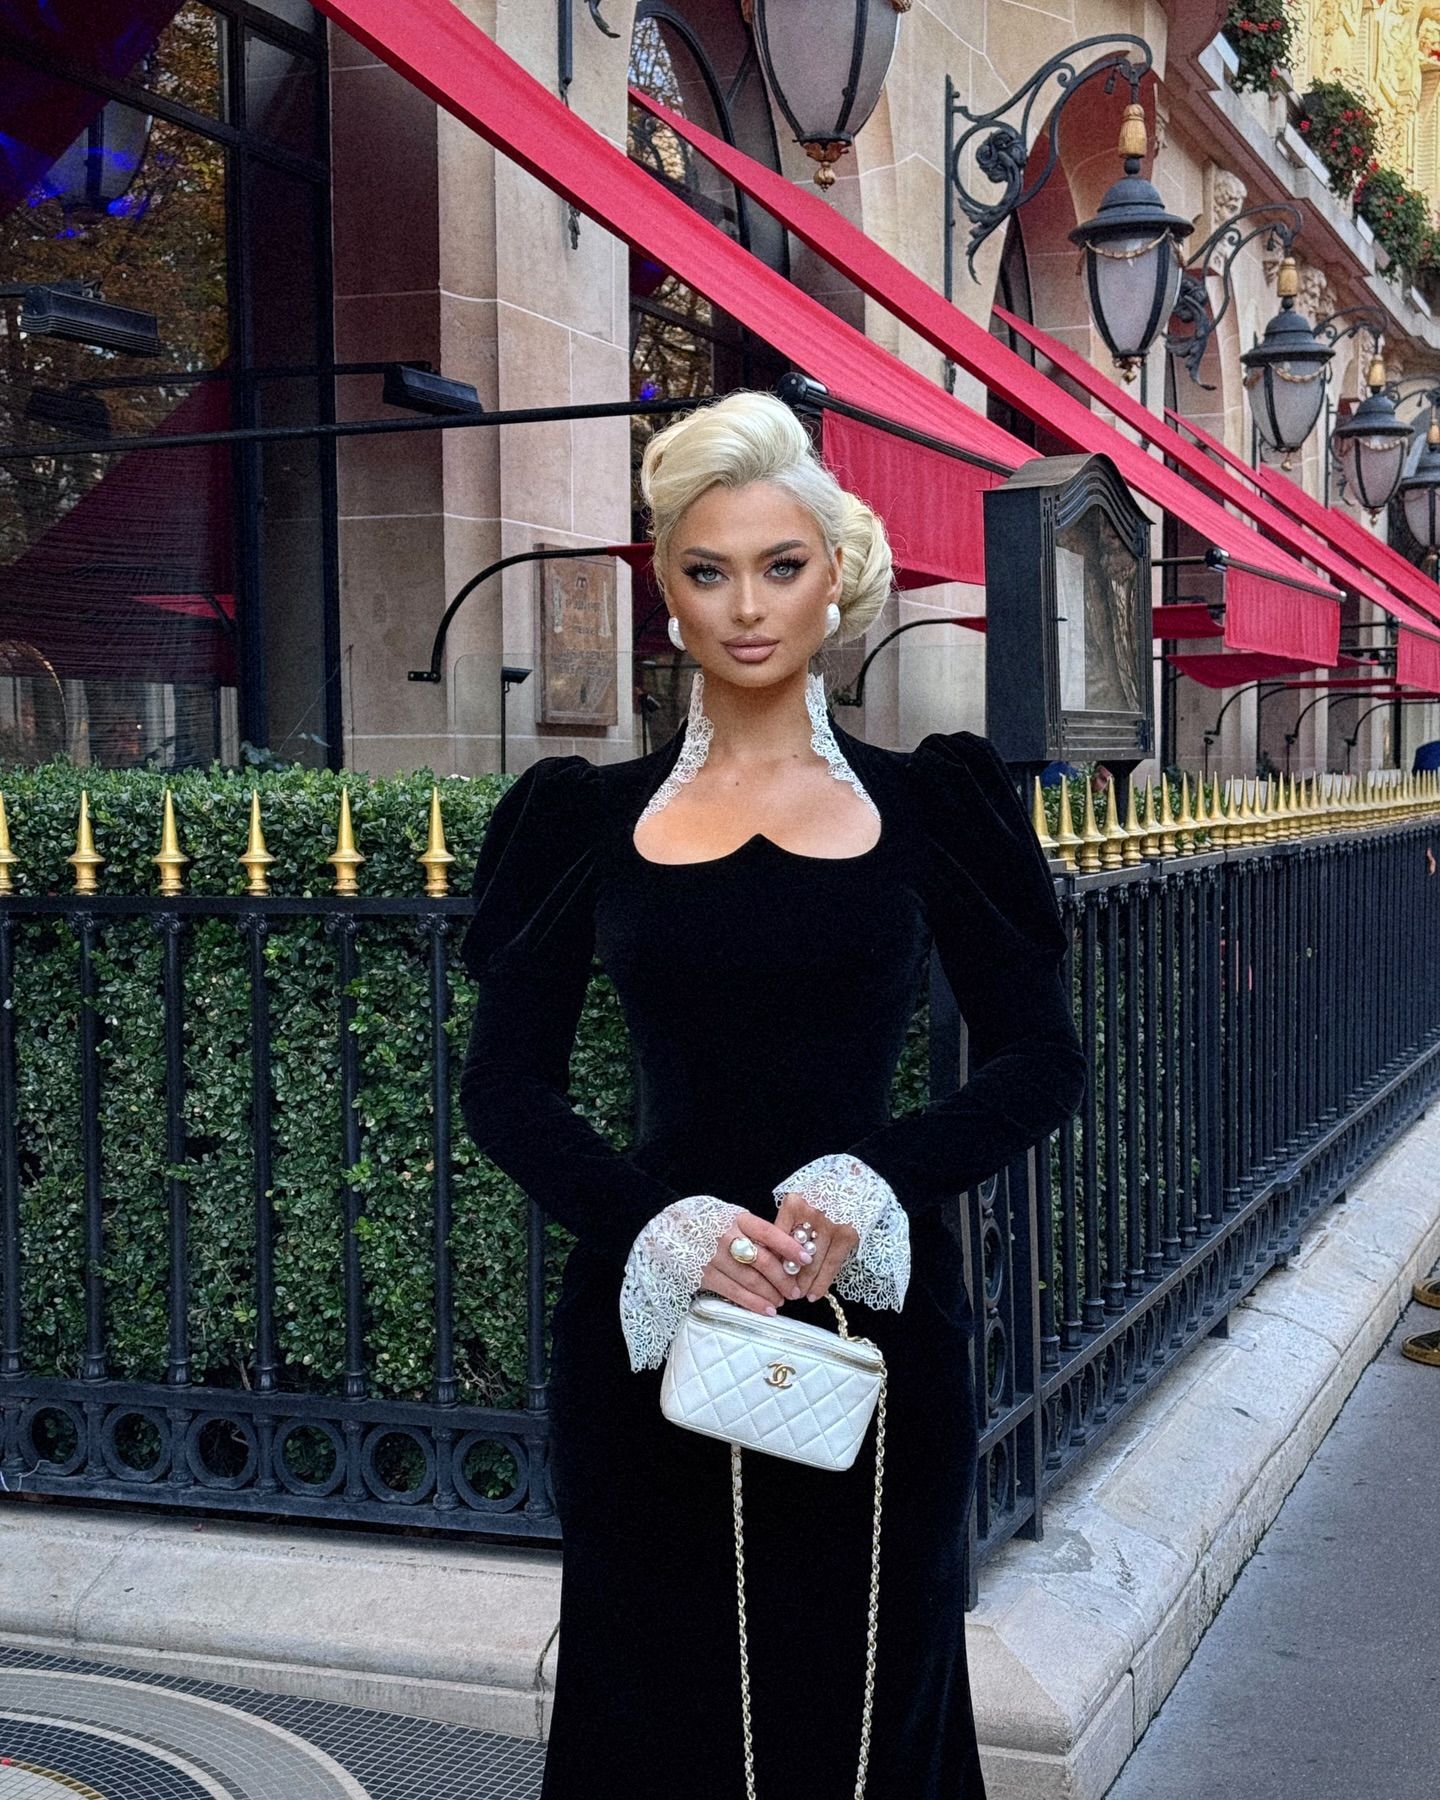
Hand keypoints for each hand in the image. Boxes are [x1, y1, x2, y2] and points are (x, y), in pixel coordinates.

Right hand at [699, 1210, 813, 1315]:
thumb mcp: (736, 1220)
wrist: (676, 1230)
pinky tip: (767, 1309)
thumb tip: (788, 1254)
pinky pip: (733, 1292)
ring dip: (770, 1294)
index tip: (806, 1258)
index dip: (789, 1246)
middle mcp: (726, 1238)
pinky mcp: (705, 1276)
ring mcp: (714, 1258)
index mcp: (739, 1220)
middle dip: (783, 1278)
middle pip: (762, 1261)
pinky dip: (753, 1303)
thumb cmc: (715, 1225)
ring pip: (750, 1280)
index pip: (769, 1232)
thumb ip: (757, 1234)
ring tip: (782, 1301)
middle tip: (795, 1291)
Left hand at [774, 1193, 858, 1302]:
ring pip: (812, 1263)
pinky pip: (832, 1264)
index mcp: (793, 1205)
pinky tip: (814, 1294)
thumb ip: (787, 1222)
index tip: (769, 1276)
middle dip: (786, 1277)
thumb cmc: (823, 1192)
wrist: (856, 1179)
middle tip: (781, 1292)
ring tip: (797, 1295)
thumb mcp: (800, 1199)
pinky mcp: (847, 1234)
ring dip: (803, 1284)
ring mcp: (830, 1225)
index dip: (772, 1262)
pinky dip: (822, 1282)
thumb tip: (775, 1255)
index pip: (777, 1240)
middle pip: (792, 1253)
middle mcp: (810, 1214)